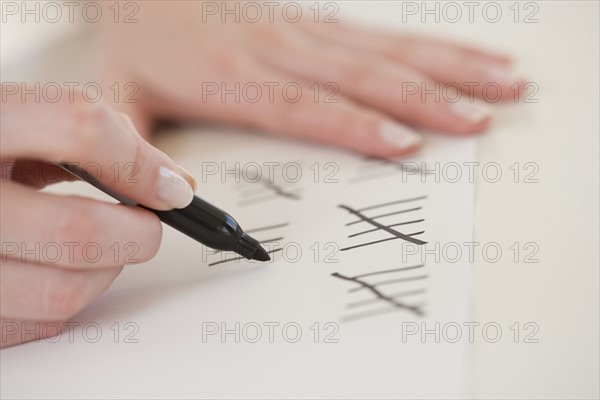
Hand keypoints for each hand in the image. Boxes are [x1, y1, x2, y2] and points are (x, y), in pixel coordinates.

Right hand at [0, 88, 195, 346]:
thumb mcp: (22, 121)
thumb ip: (94, 135)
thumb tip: (172, 183)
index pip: (76, 127)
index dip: (139, 162)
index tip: (172, 188)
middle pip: (78, 230)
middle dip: (136, 233)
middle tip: (146, 227)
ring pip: (62, 293)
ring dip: (103, 273)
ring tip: (100, 250)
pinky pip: (36, 325)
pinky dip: (61, 301)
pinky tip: (51, 269)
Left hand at [98, 1, 523, 155]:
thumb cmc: (137, 43)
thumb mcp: (119, 98)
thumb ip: (135, 151)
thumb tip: (172, 198)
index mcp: (232, 76)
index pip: (304, 105)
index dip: (356, 124)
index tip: (405, 142)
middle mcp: (278, 50)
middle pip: (363, 74)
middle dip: (428, 97)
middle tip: (482, 116)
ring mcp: (303, 32)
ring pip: (385, 49)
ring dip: (448, 66)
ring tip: (501, 80)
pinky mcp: (315, 24)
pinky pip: (379, 35)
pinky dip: (430, 46)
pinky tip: (465, 55)